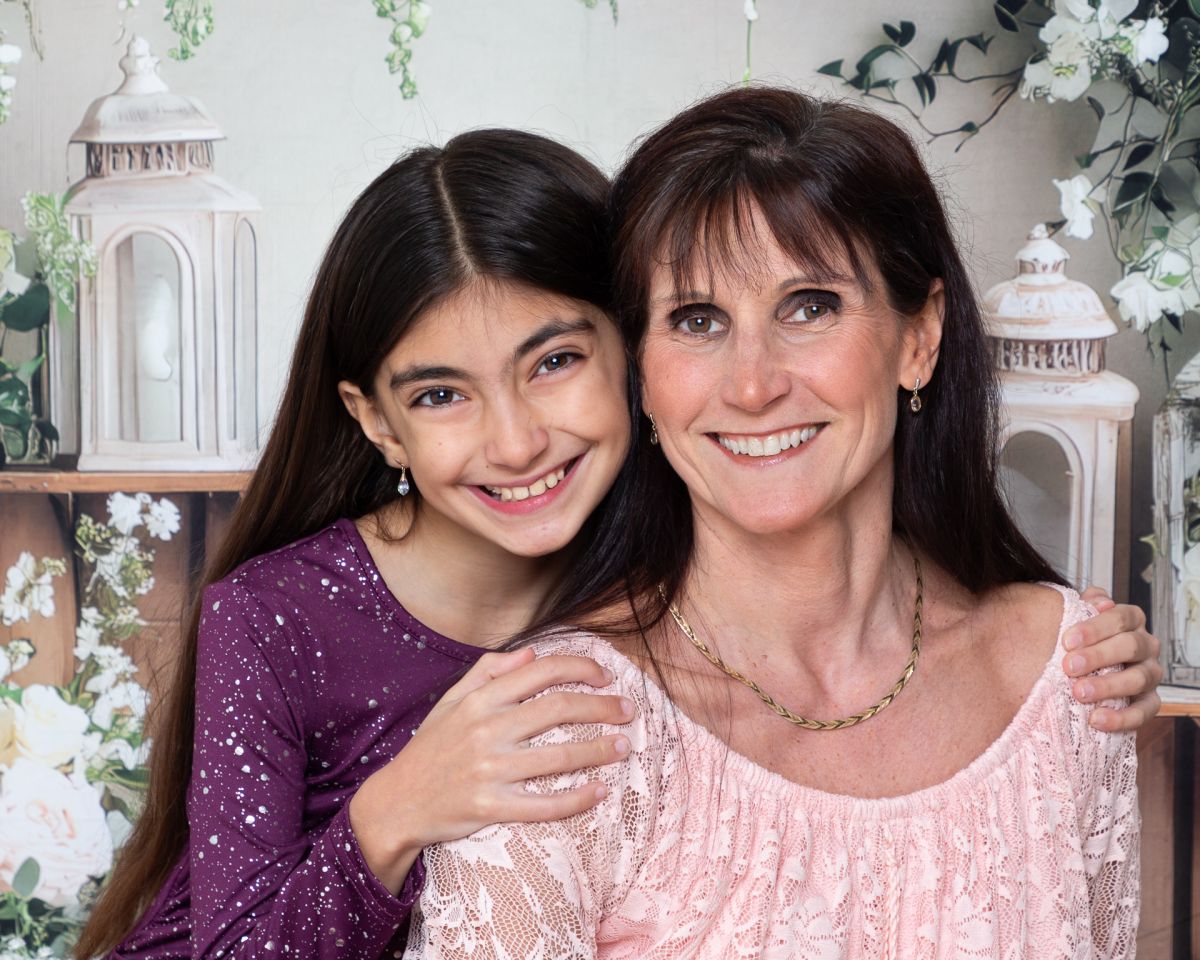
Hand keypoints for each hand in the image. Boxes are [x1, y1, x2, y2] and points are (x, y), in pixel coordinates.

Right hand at [349, 648, 633, 890]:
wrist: (398, 802)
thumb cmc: (431, 748)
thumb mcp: (450, 700)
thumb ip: (488, 670)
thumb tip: (530, 652)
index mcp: (481, 699)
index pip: (541, 671)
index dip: (580, 668)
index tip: (605, 675)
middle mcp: (487, 730)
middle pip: (559, 709)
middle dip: (602, 707)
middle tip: (629, 710)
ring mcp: (490, 770)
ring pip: (559, 757)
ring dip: (599, 751)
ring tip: (624, 746)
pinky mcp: (491, 807)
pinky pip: (543, 804)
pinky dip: (576, 799)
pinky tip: (599, 792)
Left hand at [1065, 589, 1162, 731]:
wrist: (1081, 668)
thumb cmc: (1078, 639)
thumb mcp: (1076, 617)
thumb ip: (1083, 605)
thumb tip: (1097, 602)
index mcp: (1130, 621)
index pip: (1120, 618)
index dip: (1095, 628)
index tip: (1067, 641)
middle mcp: (1146, 645)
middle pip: (1131, 646)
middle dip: (1098, 656)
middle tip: (1069, 667)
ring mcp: (1150, 674)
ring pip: (1139, 679)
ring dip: (1109, 686)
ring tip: (1080, 693)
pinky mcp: (1150, 702)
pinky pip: (1145, 712)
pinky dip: (1122, 718)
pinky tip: (1096, 719)